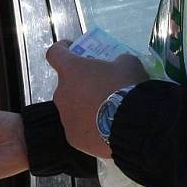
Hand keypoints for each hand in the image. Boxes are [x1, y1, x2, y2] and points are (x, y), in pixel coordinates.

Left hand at [46, 41, 147, 157]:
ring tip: (107, 113)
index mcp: (70, 70)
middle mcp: (61, 93)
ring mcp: (65, 117)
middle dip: (80, 84)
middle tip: (100, 88)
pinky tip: (106, 129)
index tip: (70, 49)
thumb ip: (117, 61)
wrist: (131, 124)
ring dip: (85, 107)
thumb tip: (118, 66)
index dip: (61, 49)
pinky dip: (89, 127)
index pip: (54, 53)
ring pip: (72, 108)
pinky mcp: (73, 137)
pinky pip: (79, 128)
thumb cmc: (126, 87)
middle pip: (66, 85)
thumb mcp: (128, 64)